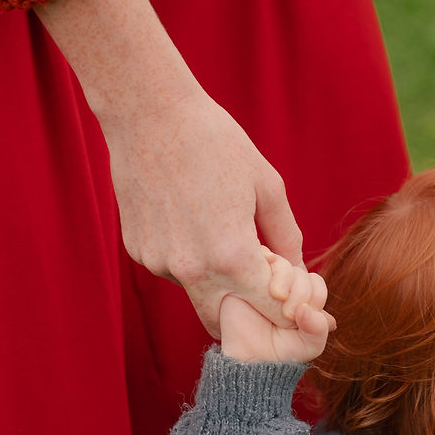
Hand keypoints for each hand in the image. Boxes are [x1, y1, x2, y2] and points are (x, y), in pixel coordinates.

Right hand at [36, 0, 302, 337]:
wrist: (149, 114)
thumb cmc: (214, 142)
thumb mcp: (266, 185)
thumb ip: (285, 236)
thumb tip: (296, 270)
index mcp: (231, 255)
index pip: (267, 310)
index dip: (286, 311)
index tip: (294, 301)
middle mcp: (191, 269)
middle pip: (225, 320)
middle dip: (245, 312)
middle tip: (259, 282)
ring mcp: (159, 263)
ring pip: (197, 292)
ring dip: (214, 279)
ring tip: (217, 225)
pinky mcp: (138, 252)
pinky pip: (172, 269)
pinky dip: (187, 257)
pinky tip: (187, 215)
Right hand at [220, 252, 334, 362]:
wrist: (247, 360)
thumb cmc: (279, 354)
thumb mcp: (309, 345)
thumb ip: (318, 328)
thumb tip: (308, 309)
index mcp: (303, 301)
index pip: (316, 284)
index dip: (315, 296)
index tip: (301, 316)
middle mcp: (286, 289)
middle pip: (301, 273)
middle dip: (301, 292)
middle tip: (289, 314)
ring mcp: (265, 282)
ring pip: (283, 264)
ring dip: (285, 279)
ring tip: (277, 298)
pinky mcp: (246, 276)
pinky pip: (262, 257)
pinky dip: (269, 266)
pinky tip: (267, 286)